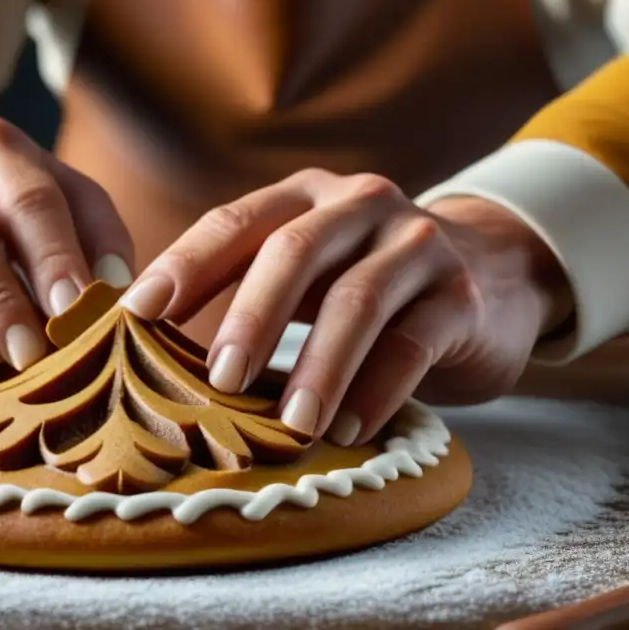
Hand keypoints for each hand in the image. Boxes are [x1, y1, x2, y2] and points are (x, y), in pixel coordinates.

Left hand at [120, 169, 572, 444]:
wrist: (492, 273)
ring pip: (357, 300)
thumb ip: (246, 290)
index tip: (136, 314)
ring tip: (289, 425)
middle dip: (249, 318)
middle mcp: (359, 205)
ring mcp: (415, 243)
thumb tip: (152, 346)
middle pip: (293, 253)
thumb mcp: (308, 273)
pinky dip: (376, 391)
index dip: (184, 266)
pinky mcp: (460, 294)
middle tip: (217, 380)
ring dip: (317, 368)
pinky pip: (412, 344)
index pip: (234, 222)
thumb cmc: (368, 283)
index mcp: (304, 197)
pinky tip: (349, 432)